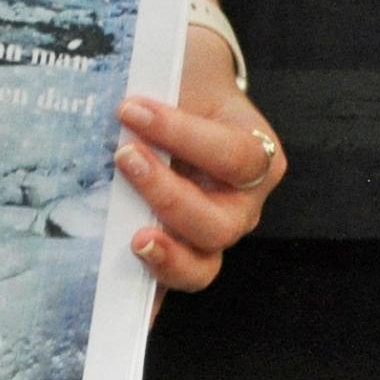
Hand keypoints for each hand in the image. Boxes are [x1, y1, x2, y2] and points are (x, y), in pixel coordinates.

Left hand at [115, 31, 281, 297]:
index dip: (183, 136)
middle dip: (169, 196)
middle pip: (220, 222)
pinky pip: (168, 285)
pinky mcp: (181, 252)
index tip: (132, 109)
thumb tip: (121, 105)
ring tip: (133, 238)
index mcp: (257, 154)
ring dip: (166, 255)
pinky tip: (121, 306)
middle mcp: (242, 203)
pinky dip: (148, 300)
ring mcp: (212, 234)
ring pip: (202, 264)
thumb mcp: (189, 72)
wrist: (189, 88)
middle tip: (124, 159)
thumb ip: (167, 87)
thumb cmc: (190, 80)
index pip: (232, 156)